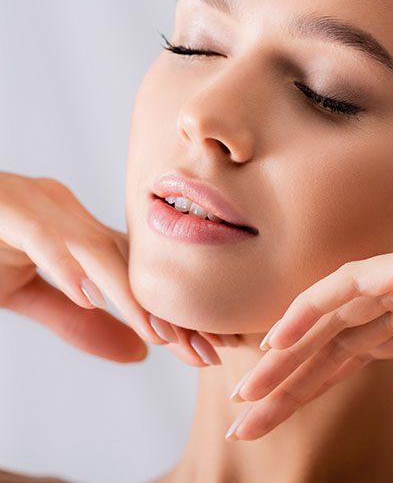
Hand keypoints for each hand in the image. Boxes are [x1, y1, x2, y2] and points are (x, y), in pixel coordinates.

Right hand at [0, 172, 224, 365]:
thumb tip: (138, 353)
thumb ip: (77, 320)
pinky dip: (64, 264)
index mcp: (75, 228)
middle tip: (206, 350)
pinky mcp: (2, 206)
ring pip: (95, 249)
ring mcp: (34, 203)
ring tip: (162, 334)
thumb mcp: (24, 294)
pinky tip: (89, 294)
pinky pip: (40, 234)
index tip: (209, 347)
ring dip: (129, 295)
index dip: (172, 309)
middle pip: (129, 262)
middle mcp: (65, 209)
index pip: (136, 272)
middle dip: (168, 308)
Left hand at [226, 205, 392, 474]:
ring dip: (289, 350)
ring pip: (332, 315)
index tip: (275, 423)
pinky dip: (312, 306)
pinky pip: (352, 283)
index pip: (355, 358)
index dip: (313, 388)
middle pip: (333, 342)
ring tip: (250, 390)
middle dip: (289, 380)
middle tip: (245, 421)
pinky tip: (277, 338)